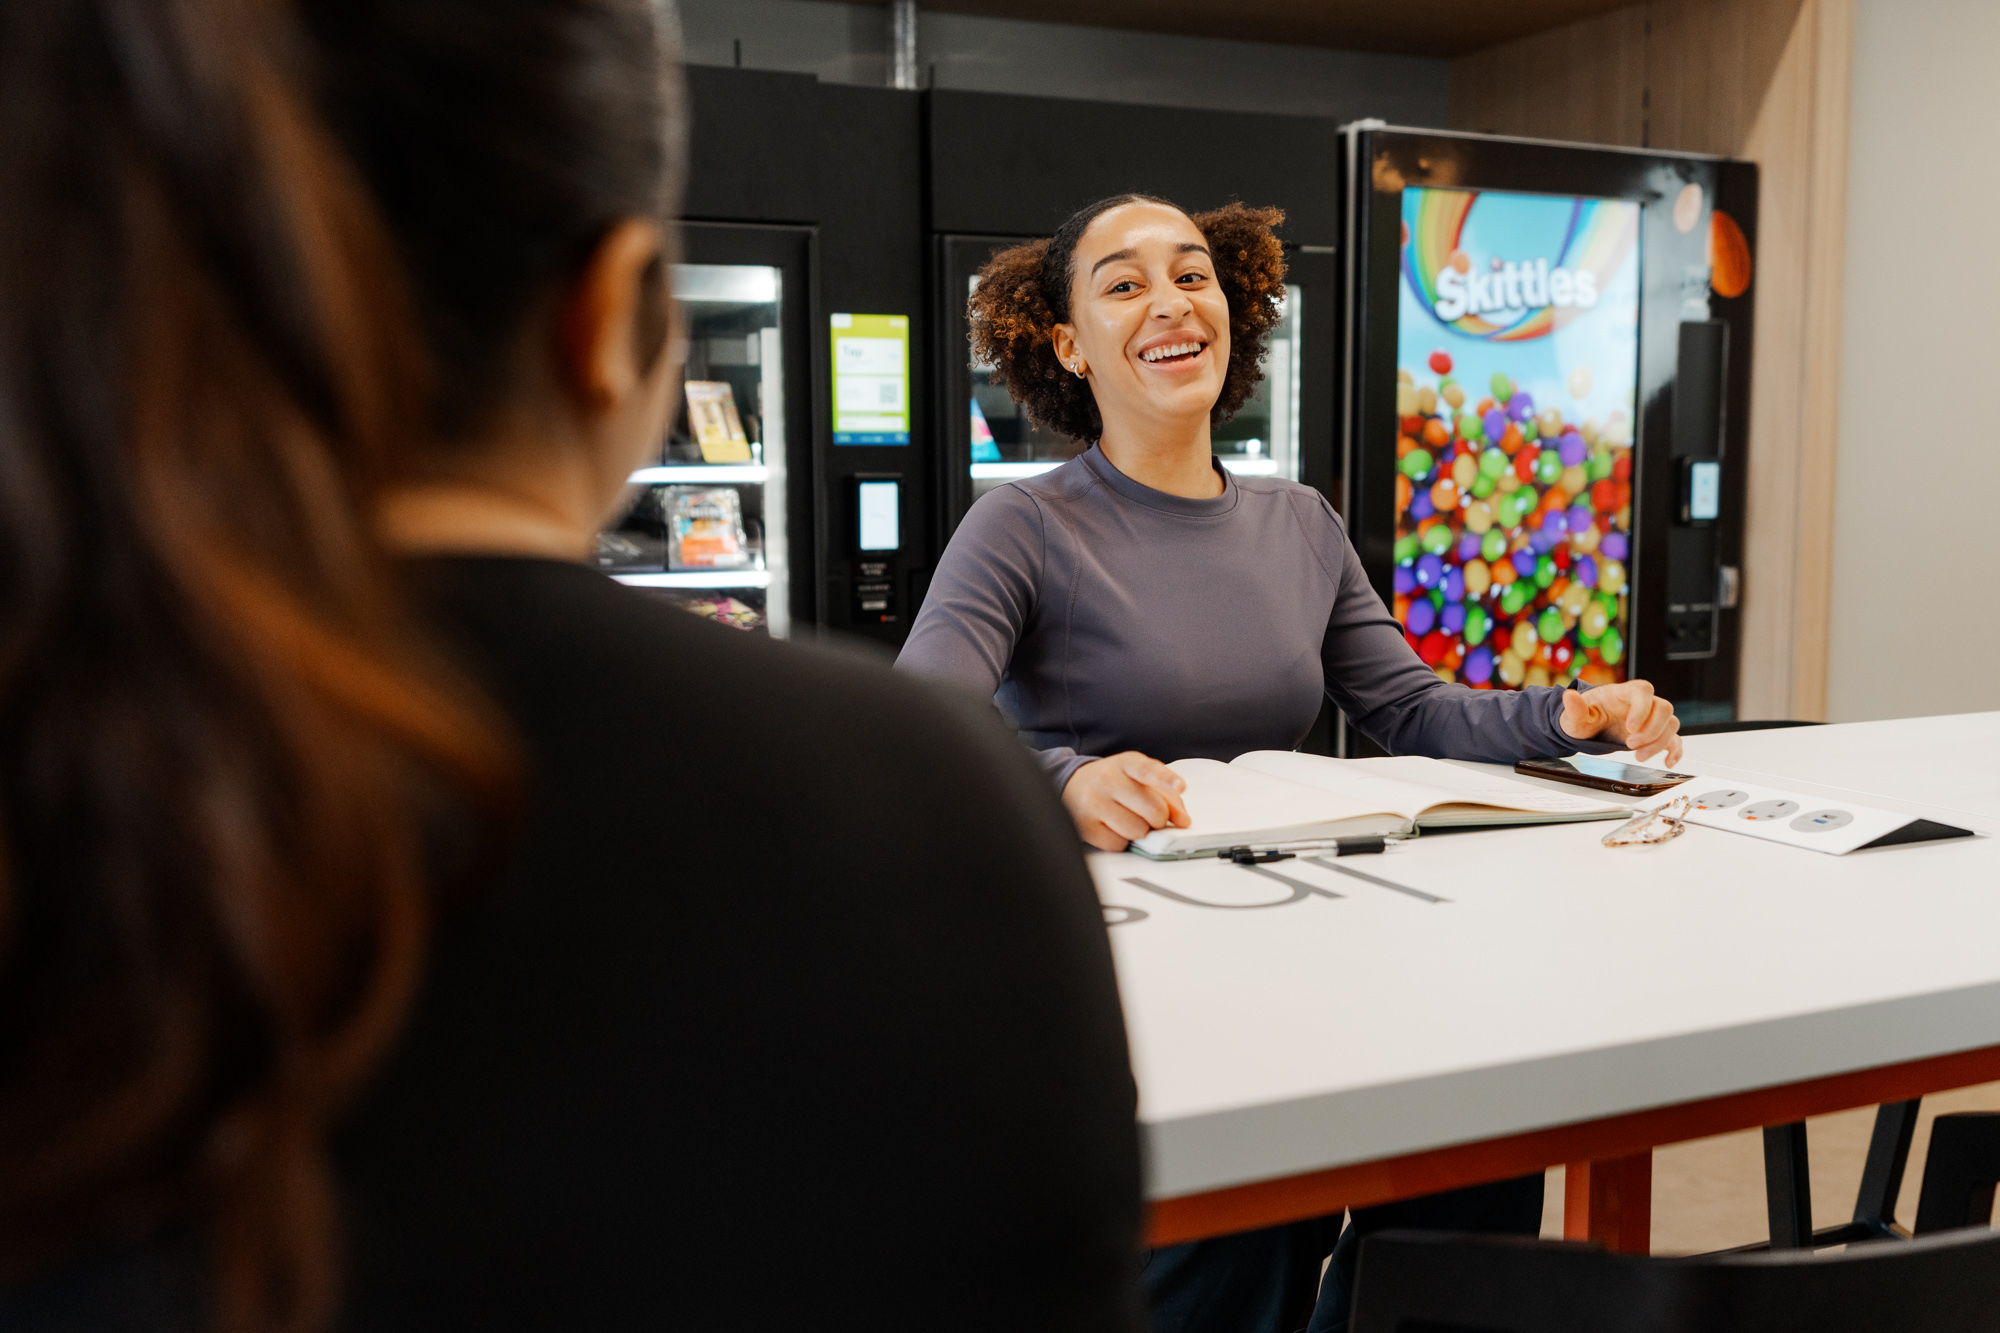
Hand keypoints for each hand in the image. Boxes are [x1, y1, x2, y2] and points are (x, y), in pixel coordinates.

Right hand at [1062, 751, 1190, 851]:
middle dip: (1159, 818)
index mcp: (1126, 763)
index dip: (1166, 780)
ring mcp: (1094, 802)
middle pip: (1153, 810)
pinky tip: (1114, 827)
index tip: (1180, 786)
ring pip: (1137, 830)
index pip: (1148, 770)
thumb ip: (1168, 796)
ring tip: (1128, 819)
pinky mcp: (1085, 826)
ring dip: (1140, 831)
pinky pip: (1119, 844)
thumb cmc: (1114, 782)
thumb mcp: (1141, 779)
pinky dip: (1122, 841)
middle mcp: (1108, 779)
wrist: (1074, 785)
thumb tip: (1182, 820)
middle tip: (1149, 815)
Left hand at [1559, 680, 1682, 765]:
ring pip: (1670, 723)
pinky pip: (1674, 738)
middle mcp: (1641, 703)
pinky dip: (1675, 750)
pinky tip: (1668, 761)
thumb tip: (1569, 696)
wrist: (1590, 727)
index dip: (1641, 708)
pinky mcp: (1654, 733)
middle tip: (1630, 745)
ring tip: (1638, 756)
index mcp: (1622, 693)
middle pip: (1663, 708)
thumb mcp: (1575, 716)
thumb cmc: (1585, 717)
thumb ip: (1574, 709)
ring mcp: (1650, 718)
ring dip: (1659, 742)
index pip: (1642, 691)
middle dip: (1651, 730)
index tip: (1631, 728)